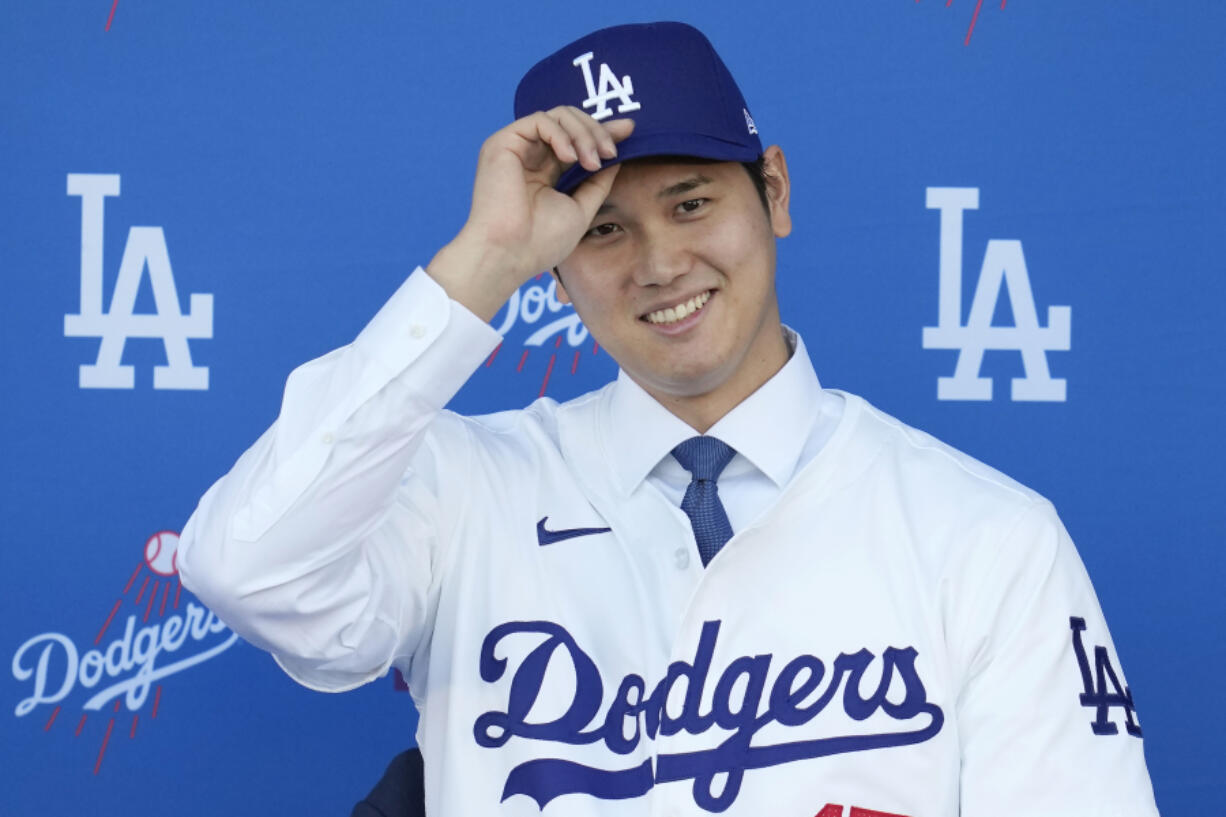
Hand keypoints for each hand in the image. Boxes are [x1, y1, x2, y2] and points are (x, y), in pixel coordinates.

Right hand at [427, 107, 634, 320]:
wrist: (510, 254)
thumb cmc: (541, 242)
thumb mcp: (581, 208)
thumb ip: (597, 182)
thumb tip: (617, 157)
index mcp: (545, 173)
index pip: (576, 141)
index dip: (602, 131)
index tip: (629, 130)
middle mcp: (530, 157)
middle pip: (570, 122)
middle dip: (597, 131)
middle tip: (610, 153)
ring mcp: (516, 149)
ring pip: (558, 116)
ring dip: (584, 133)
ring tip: (592, 161)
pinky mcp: (502, 143)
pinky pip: (540, 120)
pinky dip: (562, 134)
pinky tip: (570, 158)